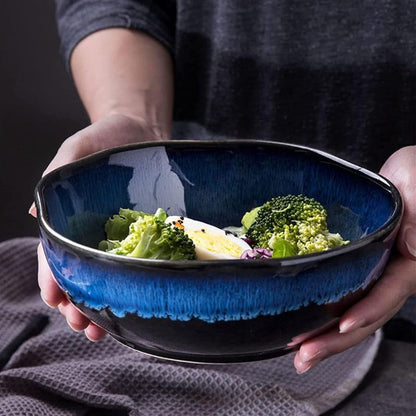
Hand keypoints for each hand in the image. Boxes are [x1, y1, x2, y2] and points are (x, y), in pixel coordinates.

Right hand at [31, 114, 166, 339]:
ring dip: (102, 306)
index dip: (53, 277)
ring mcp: (122, 236)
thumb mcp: (76, 151)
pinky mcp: (148, 234)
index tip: (54, 298)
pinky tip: (134, 308)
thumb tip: (35, 214)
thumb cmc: (105, 138)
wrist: (143, 131)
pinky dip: (132, 289)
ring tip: (101, 330)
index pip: (57, 254)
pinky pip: (138, 264)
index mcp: (72, 220)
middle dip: (77, 302)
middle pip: (81, 274)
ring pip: (107, 278)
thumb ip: (55, 176)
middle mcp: (95, 233)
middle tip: (80, 324)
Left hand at [294, 146, 415, 372]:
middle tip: (304, 357)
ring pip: (353, 312)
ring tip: (298, 353)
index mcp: (411, 261)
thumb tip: (413, 248)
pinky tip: (304, 325)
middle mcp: (393, 274)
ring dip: (326, 335)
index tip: (341, 326)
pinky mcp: (361, 269)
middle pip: (366, 315)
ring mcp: (376, 274)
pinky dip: (325, 314)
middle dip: (336, 339)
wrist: (407, 176)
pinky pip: (344, 297)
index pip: (388, 293)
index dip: (367, 311)